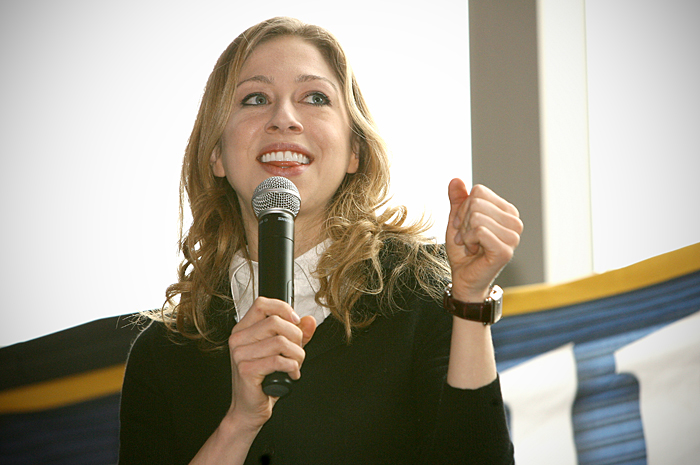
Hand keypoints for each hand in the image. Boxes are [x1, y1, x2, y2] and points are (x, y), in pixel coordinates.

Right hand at [227, 297, 315, 428]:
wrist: (248, 409)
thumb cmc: (262, 380)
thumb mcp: (281, 352)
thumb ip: (296, 334)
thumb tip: (309, 320)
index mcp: (243, 330)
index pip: (262, 304)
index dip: (283, 308)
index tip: (295, 321)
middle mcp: (238, 339)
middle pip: (275, 322)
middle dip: (296, 337)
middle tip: (297, 351)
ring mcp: (240, 354)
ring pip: (280, 341)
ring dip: (297, 355)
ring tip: (295, 365)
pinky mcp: (246, 370)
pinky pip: (278, 360)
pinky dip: (292, 368)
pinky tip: (291, 374)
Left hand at [445, 179, 522, 300]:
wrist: (463, 277)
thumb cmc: (463, 249)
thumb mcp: (457, 220)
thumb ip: (458, 200)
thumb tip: (455, 179)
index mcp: (507, 211)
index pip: (479, 192)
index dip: (464, 208)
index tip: (464, 226)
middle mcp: (515, 222)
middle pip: (477, 202)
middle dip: (463, 221)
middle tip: (467, 238)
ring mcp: (513, 237)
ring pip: (477, 216)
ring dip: (465, 233)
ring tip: (471, 245)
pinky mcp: (505, 251)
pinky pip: (478, 231)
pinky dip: (468, 241)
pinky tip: (474, 252)